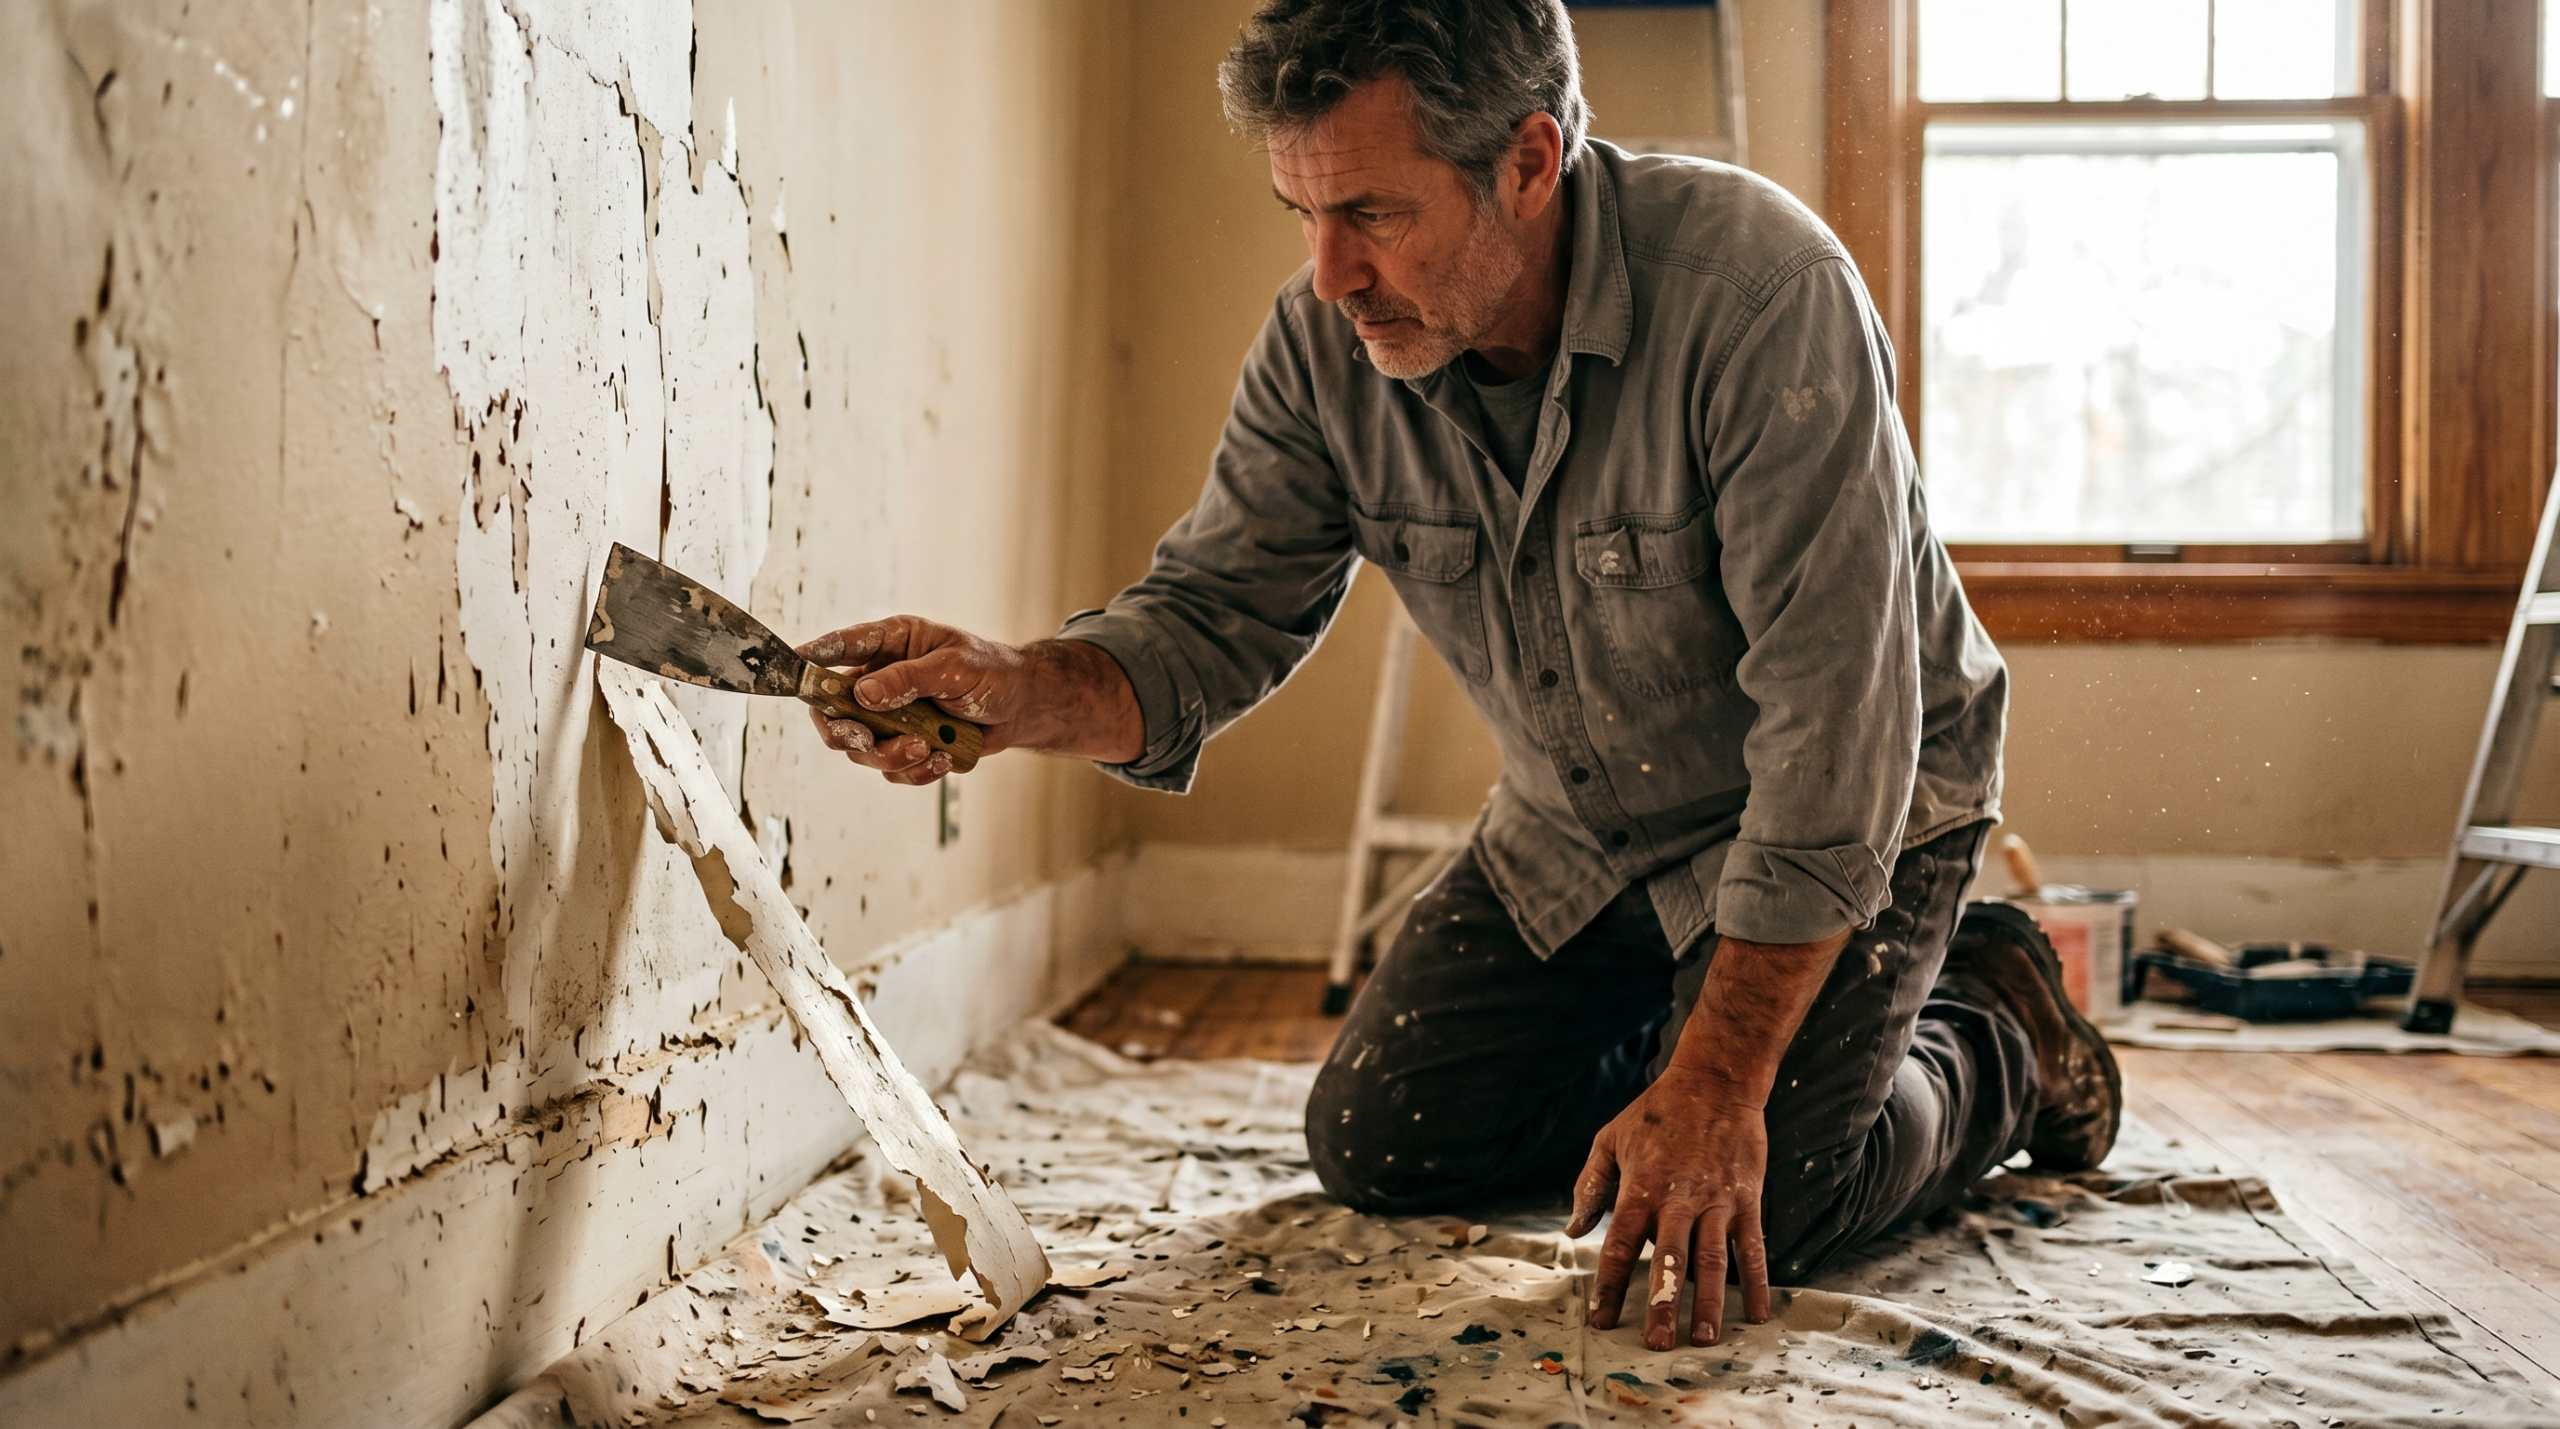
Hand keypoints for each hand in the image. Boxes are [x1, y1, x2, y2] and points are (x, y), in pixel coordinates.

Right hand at [794, 617, 1141, 784]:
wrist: (1022, 707)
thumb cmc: (992, 671)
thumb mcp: (955, 667)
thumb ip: (909, 678)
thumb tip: (862, 694)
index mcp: (890, 644)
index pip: (841, 647)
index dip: (812, 657)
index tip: (792, 667)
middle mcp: (881, 678)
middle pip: (833, 710)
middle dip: (845, 731)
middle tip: (866, 740)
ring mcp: (890, 715)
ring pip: (859, 748)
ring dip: (889, 755)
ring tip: (930, 751)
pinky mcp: (904, 744)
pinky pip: (890, 768)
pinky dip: (914, 771)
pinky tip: (944, 760)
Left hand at [1566, 1068, 1770, 1349]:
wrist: (1716, 1081)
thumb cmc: (1657, 1113)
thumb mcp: (1611, 1139)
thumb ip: (1591, 1185)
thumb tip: (1573, 1229)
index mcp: (1641, 1187)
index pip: (1620, 1245)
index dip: (1610, 1284)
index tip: (1601, 1319)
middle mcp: (1679, 1199)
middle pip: (1668, 1261)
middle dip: (1661, 1305)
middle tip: (1656, 1345)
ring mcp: (1717, 1200)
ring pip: (1712, 1260)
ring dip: (1708, 1302)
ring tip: (1703, 1339)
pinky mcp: (1747, 1198)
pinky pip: (1752, 1246)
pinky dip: (1756, 1281)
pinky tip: (1756, 1313)